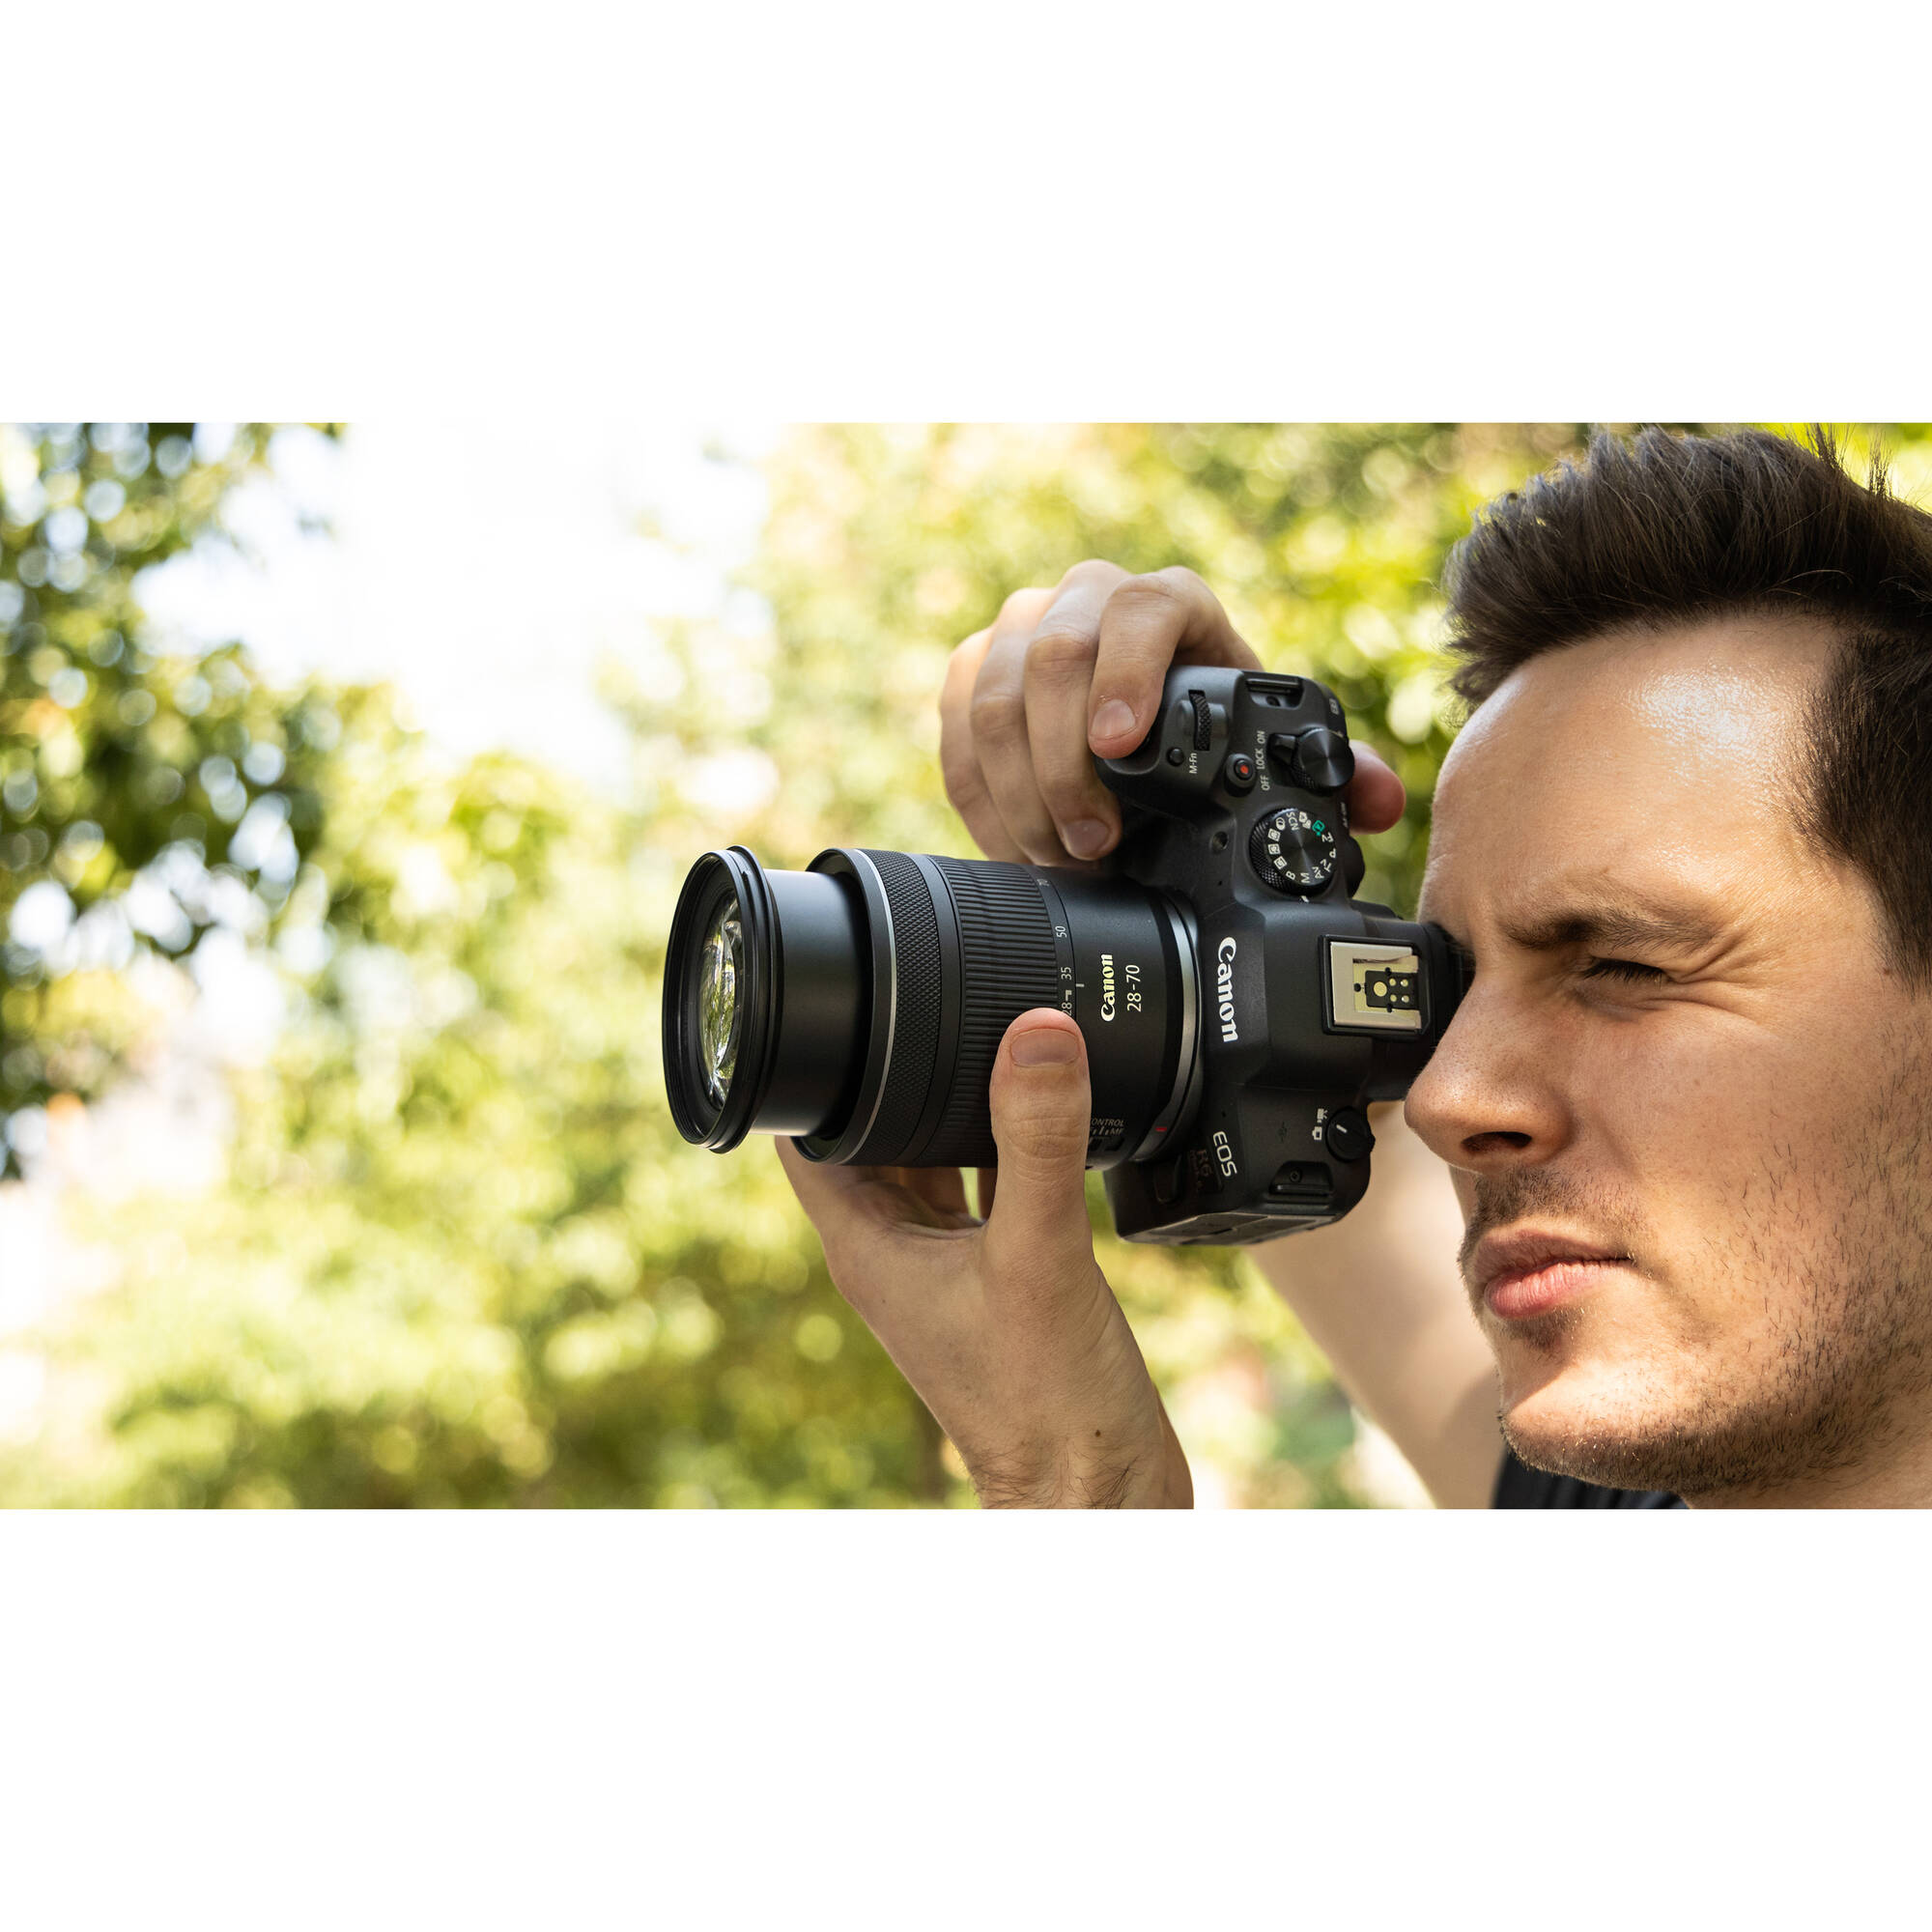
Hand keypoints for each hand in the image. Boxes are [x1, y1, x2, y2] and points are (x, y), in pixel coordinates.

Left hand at [776, 1007, 1191, 1508]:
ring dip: (956, 1107)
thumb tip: (1036, 1034)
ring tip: (998, 1043)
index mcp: (867, 1247)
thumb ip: (1037, 1143)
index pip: (807, 1135)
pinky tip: (1050, 1114)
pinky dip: (1009, 1147)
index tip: (848, 1001)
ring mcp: (946, 1267)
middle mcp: (895, 1254)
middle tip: (938, 1002)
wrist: (1099, 1490)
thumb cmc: (1045, 1403)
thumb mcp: (1039, 1253)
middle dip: (899, 1071)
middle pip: (872, 1135)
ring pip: (933, 1160)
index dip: (815, 1066)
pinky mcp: (1000, 1276)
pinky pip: (990, 1189)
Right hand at [941, 560, 1408, 864]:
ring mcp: (1019, 631)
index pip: (1142, 608)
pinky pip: (955, 730)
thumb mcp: (1266, 745)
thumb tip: (1378, 801)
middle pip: (1050, 656)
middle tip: (1092, 843)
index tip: (1120, 747)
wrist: (1134, 720)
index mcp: (1168, 604)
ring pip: (990, 696)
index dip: (1126, 673)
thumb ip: (1332, 773)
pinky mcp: (971, 674)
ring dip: (1020, 790)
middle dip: (1064, 763)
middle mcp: (1086, 599)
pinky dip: (981, 798)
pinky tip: (1015, 845)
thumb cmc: (1207, 730)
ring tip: (1059, 858)